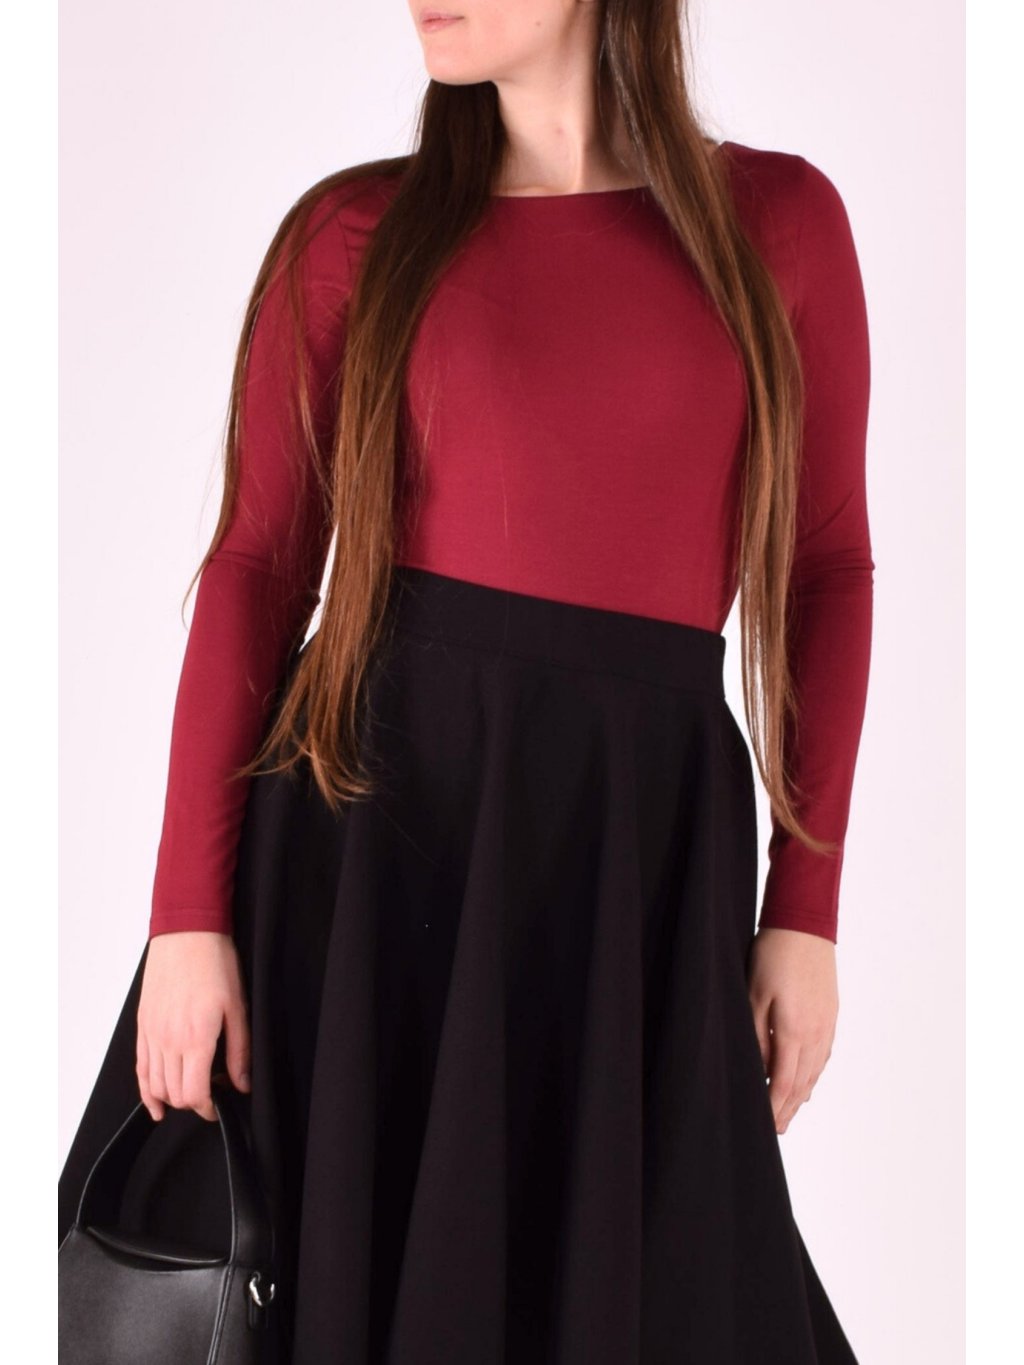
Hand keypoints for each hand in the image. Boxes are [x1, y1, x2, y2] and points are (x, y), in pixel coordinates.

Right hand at [136, 931, 250, 1122]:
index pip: (195, 1094)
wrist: (187, 934)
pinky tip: (156, 1102)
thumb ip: (239, 1051)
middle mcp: (169, 1041)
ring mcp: (152, 1035)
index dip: (209, 1109)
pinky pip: (140, 1068)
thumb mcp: (238, 1007)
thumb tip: (242, 1083)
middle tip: (213, 1092)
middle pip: (175, 1095)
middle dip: (194, 1103)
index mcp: (196, 1039)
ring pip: (155, 1085)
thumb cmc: (214, 963)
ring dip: (172, 1097)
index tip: (221, 1106)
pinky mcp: (143, 1026)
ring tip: (192, 1090)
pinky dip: (147, 1089)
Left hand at [746, 926, 838, 1134]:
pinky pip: (824, 1054)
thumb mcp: (754, 995)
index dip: (775, 1107)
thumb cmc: (773, 956)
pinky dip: (814, 1073)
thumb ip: (757, 1035)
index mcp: (794, 1031)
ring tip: (790, 1110)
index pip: (784, 1082)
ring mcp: (827, 1024)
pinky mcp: (831, 1014)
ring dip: (802, 1093)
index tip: (766, 1125)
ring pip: (815, 1071)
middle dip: (788, 1107)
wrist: (804, 927)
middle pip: (802, 1082)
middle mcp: (815, 1033)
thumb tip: (761, 1069)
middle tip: (776, 1128)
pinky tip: (808, 1079)